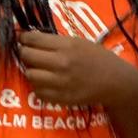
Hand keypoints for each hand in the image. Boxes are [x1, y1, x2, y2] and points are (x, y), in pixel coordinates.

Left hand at [18, 30, 133, 108]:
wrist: (114, 81)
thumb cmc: (97, 58)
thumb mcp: (78, 42)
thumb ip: (55, 42)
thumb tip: (30, 39)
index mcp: (66, 46)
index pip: (33, 40)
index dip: (24, 38)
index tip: (23, 39)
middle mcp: (61, 63)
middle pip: (27, 57)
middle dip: (25, 53)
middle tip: (28, 54)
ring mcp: (60, 83)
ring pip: (30, 75)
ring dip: (31, 71)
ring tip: (39, 69)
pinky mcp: (61, 98)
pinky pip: (38, 92)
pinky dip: (39, 87)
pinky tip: (47, 83)